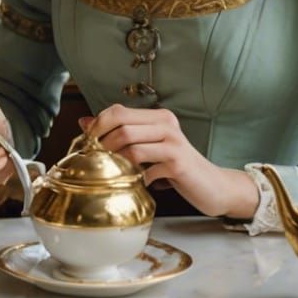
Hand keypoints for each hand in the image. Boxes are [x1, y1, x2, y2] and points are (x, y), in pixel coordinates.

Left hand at [84, 105, 257, 218]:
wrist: (213, 186)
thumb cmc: (176, 166)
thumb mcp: (149, 146)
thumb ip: (121, 133)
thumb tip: (84, 121)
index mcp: (158, 116)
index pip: (117, 111)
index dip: (97, 125)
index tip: (87, 143)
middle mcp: (166, 125)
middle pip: (121, 125)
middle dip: (103, 144)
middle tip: (97, 160)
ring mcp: (173, 144)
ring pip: (131, 147)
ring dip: (118, 163)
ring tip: (116, 173)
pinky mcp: (178, 164)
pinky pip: (146, 169)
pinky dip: (138, 178)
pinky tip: (141, 183)